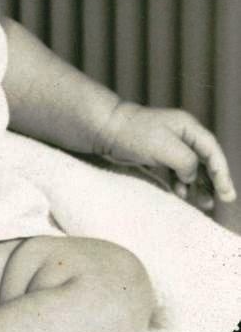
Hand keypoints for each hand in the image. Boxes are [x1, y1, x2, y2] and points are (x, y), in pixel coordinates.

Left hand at [96, 101, 236, 211]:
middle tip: (221, 201)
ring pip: (190, 168)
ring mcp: (167, 144)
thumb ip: (187, 162)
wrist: (104, 129)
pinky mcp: (155, 154)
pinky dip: (181, 184)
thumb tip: (192, 176)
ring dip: (198, 186)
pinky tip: (181, 195)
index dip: (222, 172)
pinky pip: (175, 171)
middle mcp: (180, 134)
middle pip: (205, 160)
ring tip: (203, 204)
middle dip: (214, 181)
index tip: (227, 193)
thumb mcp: (166, 148)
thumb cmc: (134, 134)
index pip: (212, 150)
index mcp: (187, 127)